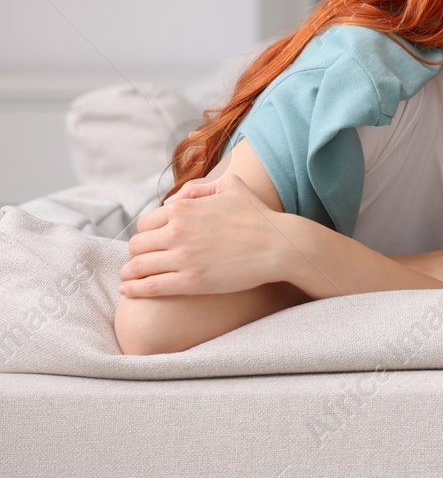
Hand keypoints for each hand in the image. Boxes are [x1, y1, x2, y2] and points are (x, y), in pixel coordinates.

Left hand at [120, 173, 288, 297]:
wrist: (279, 245)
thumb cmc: (258, 216)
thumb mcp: (231, 186)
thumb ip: (198, 187)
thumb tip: (171, 201)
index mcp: (184, 208)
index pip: (145, 223)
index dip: (147, 235)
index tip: (151, 244)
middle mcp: (178, 231)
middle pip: (136, 245)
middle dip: (137, 253)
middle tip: (142, 262)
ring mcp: (183, 257)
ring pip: (137, 266)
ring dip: (129, 273)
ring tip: (129, 279)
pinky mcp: (190, 281)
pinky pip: (150, 287)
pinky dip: (134, 289)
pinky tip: (129, 291)